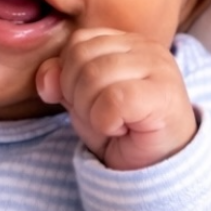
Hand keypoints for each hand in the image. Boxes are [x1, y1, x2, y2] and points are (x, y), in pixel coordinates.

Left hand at [36, 28, 196, 170]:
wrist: (157, 168)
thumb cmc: (124, 132)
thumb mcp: (82, 103)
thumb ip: (61, 82)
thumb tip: (47, 77)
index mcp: (126, 42)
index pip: (77, 43)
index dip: (69, 77)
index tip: (90, 103)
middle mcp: (146, 47)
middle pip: (81, 57)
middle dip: (78, 96)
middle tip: (101, 116)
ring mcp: (159, 68)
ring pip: (94, 77)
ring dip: (92, 111)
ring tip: (113, 124)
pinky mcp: (163, 94)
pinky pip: (113, 100)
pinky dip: (106, 122)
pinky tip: (122, 130)